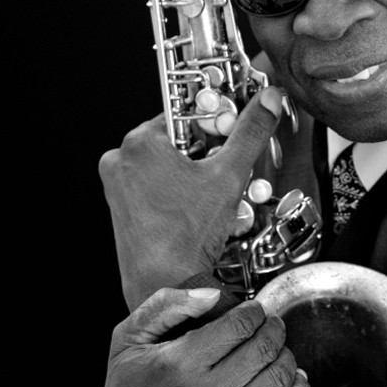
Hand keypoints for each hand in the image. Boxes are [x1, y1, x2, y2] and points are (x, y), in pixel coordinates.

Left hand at [100, 87, 283, 309]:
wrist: (166, 284)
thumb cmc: (185, 235)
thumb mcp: (229, 174)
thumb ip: (251, 132)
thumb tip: (267, 102)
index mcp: (139, 142)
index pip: (186, 112)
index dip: (217, 122)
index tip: (231, 131)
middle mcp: (121, 160)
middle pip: (180, 139)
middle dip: (211, 152)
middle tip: (229, 168)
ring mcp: (119, 186)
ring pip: (171, 164)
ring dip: (200, 174)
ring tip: (219, 194)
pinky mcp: (123, 207)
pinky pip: (158, 186)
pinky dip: (183, 191)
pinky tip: (202, 208)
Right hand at [101, 287, 309, 386]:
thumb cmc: (129, 385)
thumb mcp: (129, 338)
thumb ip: (166, 306)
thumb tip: (211, 294)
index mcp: (182, 363)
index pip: (240, 325)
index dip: (254, 310)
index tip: (253, 309)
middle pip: (265, 348)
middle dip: (274, 327)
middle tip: (270, 323)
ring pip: (279, 379)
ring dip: (285, 356)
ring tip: (275, 348)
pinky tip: (286, 379)